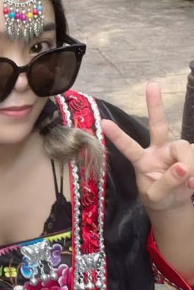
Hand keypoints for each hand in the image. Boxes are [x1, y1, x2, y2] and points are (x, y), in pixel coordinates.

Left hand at [102, 83, 193, 212]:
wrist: (174, 204)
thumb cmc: (159, 199)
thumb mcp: (157, 197)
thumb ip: (166, 184)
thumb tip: (182, 167)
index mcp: (142, 161)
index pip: (129, 147)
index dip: (118, 136)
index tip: (103, 123)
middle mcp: (158, 150)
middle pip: (159, 126)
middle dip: (155, 105)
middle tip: (151, 85)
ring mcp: (175, 151)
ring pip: (185, 148)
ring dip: (190, 166)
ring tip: (189, 186)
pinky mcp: (190, 154)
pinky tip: (193, 185)